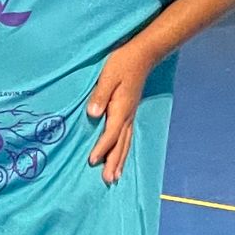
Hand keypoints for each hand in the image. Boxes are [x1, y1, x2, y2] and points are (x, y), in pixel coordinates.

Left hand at [87, 46, 149, 184]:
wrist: (142, 54)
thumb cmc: (122, 62)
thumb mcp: (108, 76)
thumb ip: (100, 95)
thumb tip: (92, 114)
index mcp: (121, 108)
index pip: (110, 133)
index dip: (101, 147)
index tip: (92, 160)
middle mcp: (128, 115)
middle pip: (120, 144)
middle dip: (114, 162)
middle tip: (108, 180)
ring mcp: (131, 115)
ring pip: (126, 142)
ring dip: (120, 160)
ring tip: (115, 176)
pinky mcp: (130, 112)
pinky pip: (128, 136)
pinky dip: (124, 150)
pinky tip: (121, 157)